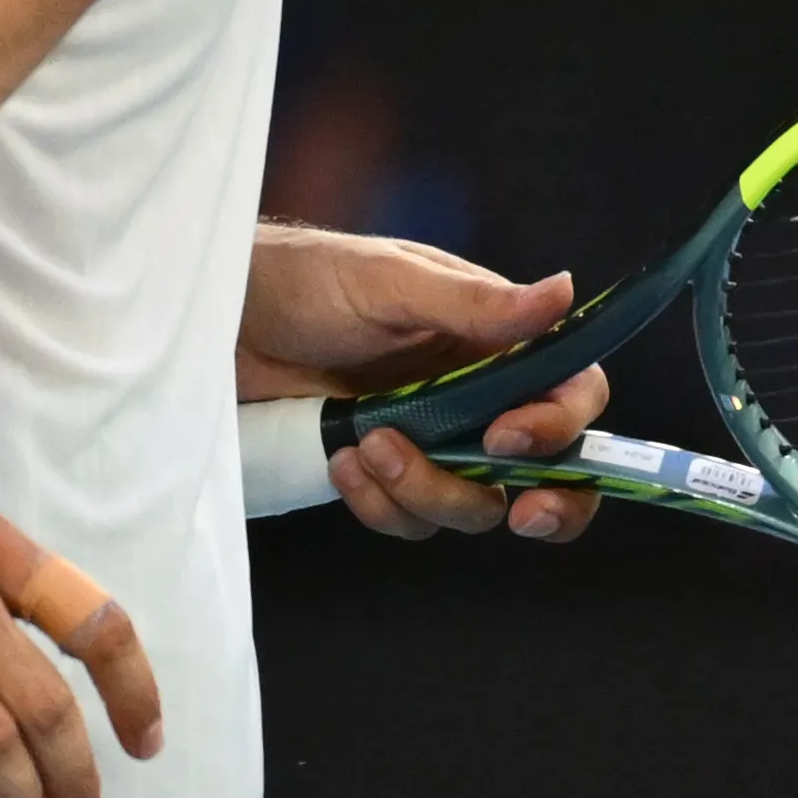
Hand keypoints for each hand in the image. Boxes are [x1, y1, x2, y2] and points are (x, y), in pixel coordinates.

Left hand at [238, 224, 609, 544]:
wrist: (226, 322)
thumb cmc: (307, 279)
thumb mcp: (389, 281)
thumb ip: (476, 302)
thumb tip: (565, 292)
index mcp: (494, 340)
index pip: (571, 391)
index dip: (561, 427)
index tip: (508, 439)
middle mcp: (478, 394)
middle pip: (551, 469)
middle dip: (549, 503)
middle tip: (518, 514)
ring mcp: (434, 440)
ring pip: (476, 505)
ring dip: (428, 490)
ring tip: (368, 444)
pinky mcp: (387, 473)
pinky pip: (410, 518)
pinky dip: (380, 503)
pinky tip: (341, 461)